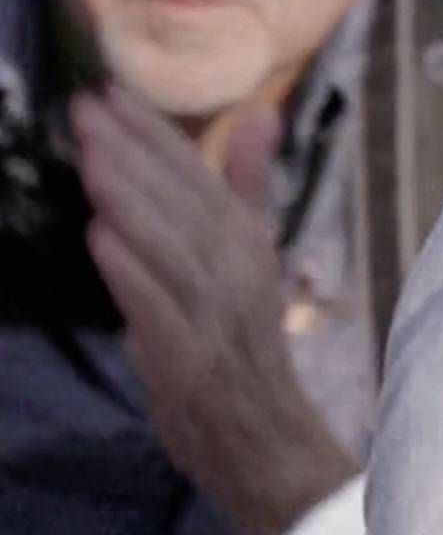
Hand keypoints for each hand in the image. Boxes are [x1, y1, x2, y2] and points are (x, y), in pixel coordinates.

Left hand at [73, 90, 354, 534]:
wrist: (266, 442)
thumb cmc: (248, 347)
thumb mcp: (253, 257)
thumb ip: (248, 184)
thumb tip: (260, 113)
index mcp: (248, 241)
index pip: (198, 174)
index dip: (153, 132)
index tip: (109, 92)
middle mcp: (236, 269)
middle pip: (180, 200)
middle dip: (131, 151)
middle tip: (84, 107)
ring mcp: (215, 313)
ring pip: (167, 244)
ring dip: (128, 197)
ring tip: (89, 156)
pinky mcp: (190, 356)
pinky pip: (158, 306)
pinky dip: (131, 270)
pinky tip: (100, 235)